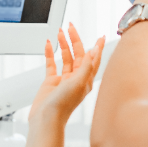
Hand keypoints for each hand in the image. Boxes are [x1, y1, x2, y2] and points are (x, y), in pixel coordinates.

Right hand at [24, 24, 104, 146]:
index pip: (94, 59)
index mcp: (86, 80)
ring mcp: (63, 80)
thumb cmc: (63, 105)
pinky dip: (50, 53)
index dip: (97, 47)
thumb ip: (86, 66)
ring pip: (65, 57)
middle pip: (78, 54)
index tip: (100, 36)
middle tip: (71, 27)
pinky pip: (51, 64)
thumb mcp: (78, 83)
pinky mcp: (51, 82)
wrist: (46, 119)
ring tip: (60, 32)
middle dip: (75, 40)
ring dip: (63, 44)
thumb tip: (93, 51)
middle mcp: (76, 79)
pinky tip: (48, 44)